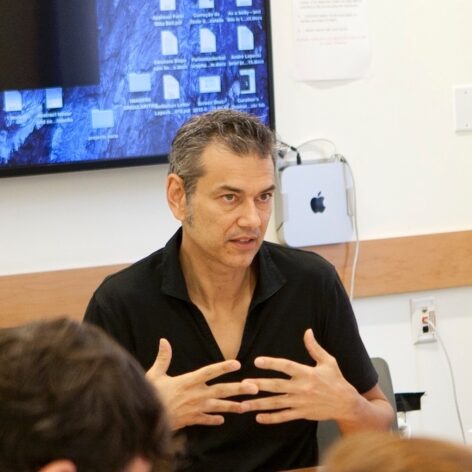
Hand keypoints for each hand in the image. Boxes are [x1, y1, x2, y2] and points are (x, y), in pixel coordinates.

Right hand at [146, 338, 258, 429]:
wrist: (145, 421)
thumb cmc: (150, 395)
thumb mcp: (155, 374)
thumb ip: (163, 358)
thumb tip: (164, 341)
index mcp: (187, 381)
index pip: (209, 371)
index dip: (223, 367)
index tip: (237, 364)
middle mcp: (195, 395)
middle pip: (221, 391)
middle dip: (239, 389)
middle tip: (255, 388)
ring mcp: (194, 409)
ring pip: (218, 407)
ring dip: (233, 406)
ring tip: (246, 406)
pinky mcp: (190, 420)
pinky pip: (205, 419)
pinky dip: (214, 419)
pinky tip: (222, 419)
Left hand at [241, 329, 357, 423]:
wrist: (346, 404)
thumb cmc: (336, 380)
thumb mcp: (328, 361)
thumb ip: (314, 347)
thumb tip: (307, 331)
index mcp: (307, 373)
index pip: (286, 366)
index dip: (272, 363)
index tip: (257, 361)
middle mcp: (301, 388)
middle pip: (277, 386)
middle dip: (259, 385)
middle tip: (243, 385)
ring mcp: (300, 402)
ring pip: (276, 403)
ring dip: (259, 404)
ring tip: (243, 405)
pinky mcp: (301, 414)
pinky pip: (284, 416)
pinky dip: (271, 418)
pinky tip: (258, 417)